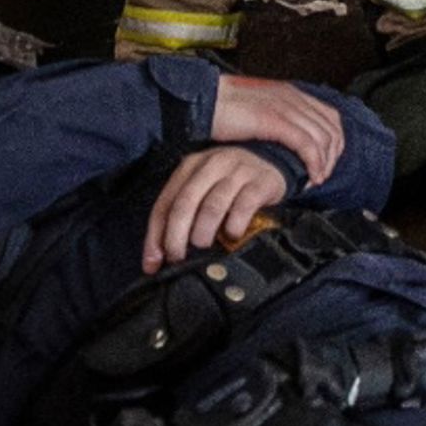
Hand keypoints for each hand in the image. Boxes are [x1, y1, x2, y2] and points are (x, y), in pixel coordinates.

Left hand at [146, 145, 288, 270]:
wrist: (272, 163)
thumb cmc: (231, 184)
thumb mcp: (204, 190)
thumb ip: (184, 216)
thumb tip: (160, 258)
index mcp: (190, 167)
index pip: (165, 203)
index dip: (155, 235)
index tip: (153, 263)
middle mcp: (211, 165)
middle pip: (185, 204)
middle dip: (176, 236)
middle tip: (178, 258)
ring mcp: (237, 171)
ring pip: (212, 205)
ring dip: (203, 232)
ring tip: (203, 247)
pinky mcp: (261, 181)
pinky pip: (244, 206)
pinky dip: (234, 226)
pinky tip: (232, 235)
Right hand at [210, 71, 345, 182]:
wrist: (202, 100)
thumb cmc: (223, 109)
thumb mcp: (257, 109)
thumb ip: (275, 119)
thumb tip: (285, 140)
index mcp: (290, 93)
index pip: (329, 116)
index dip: (335, 141)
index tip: (327, 161)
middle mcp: (292, 97)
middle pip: (331, 128)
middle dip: (333, 156)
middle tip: (324, 175)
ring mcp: (285, 107)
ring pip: (323, 138)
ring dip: (325, 163)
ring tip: (317, 180)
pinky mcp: (274, 121)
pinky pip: (307, 145)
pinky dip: (314, 164)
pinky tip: (310, 177)